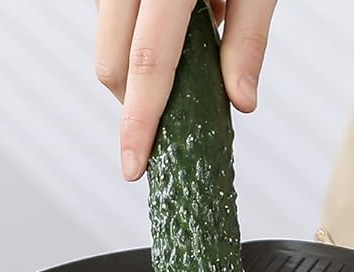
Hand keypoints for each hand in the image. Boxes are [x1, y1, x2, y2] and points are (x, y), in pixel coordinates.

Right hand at [95, 0, 277, 180]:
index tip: (136, 165)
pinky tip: (168, 26)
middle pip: (112, 65)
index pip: (148, 64)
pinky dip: (133, 40)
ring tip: (182, 49)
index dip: (139, 122)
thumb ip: (248, 39)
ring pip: (105, 47)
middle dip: (134, 105)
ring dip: (134, 71)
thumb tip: (242, 100)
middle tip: (171, 111)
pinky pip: (109, 24)